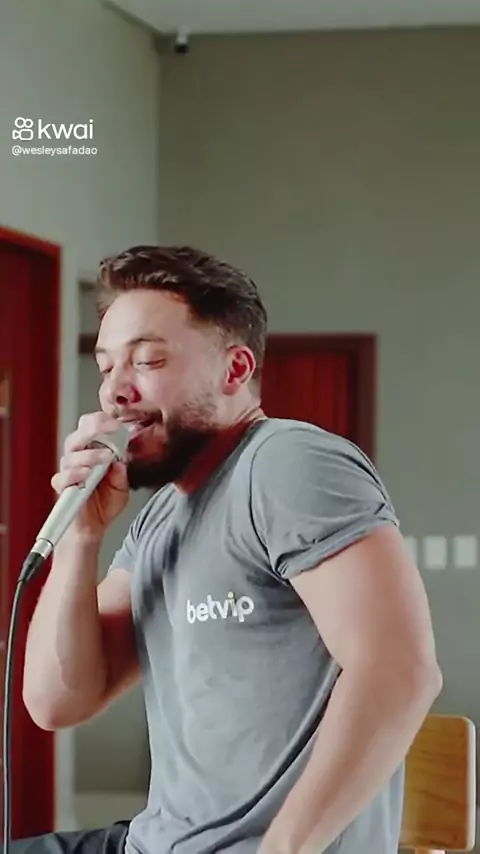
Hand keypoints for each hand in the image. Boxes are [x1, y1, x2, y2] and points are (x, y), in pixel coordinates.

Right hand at [51, 411, 129, 540]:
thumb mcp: (122, 487)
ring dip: (90, 454)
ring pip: (71, 453)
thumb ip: (121, 473)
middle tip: (110, 430)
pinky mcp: (62, 487)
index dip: (102, 421)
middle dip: (94, 429)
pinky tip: (86, 475)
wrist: (93, 528)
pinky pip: (63, 476)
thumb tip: (119, 460)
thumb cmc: (105, 504)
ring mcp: (69, 471)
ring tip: (105, 458)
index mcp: (92, 452)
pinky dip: (75, 473)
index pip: (91, 427)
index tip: (117, 424)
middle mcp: (78, 458)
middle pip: (79, 434)